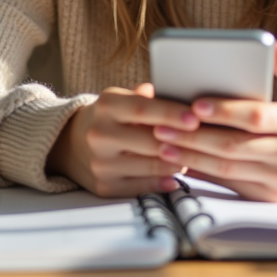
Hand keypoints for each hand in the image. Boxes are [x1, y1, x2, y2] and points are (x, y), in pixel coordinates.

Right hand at [47, 83, 196, 196]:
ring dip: (176, 162)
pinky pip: (142, 187)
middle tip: (206, 140)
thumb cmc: (110, 117)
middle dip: (182, 142)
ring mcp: (100, 164)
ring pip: (150, 167)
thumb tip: (174, 90)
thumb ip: (147, 96)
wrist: (70, 143)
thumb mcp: (121, 98)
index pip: (142, 109)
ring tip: (193, 156)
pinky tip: (175, 175)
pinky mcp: (104, 187)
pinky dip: (163, 182)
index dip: (171, 113)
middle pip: (150, 141)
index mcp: (106, 106)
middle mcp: (99, 135)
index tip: (195, 117)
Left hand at [150, 41, 276, 201]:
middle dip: (194, 136)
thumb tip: (273, 45)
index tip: (195, 104)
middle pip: (234, 146)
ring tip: (163, 144)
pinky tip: (181, 162)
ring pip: (227, 169)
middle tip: (163, 125)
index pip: (256, 116)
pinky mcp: (271, 196)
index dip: (225, 111)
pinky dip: (203, 173)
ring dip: (191, 157)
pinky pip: (231, 184)